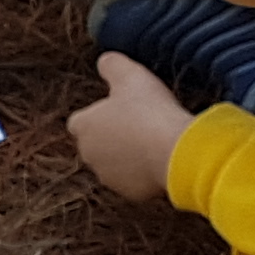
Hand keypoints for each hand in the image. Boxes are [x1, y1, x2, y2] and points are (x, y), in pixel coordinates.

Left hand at [70, 51, 197, 204]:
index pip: (80, 120)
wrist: (174, 152)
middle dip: (113, 136)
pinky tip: (162, 158)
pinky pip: (135, 181)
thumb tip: (105, 60)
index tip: (118, 108)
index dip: (99, 113)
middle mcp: (88, 155)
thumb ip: (112, 64)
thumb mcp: (130, 75)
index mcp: (83, 126)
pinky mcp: (130, 194)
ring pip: (115, 164)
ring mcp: (108, 177)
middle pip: (96, 143)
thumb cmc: (149, 111)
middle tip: (139, 123)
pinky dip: (144, 173)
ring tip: (153, 141)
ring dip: (129, 155)